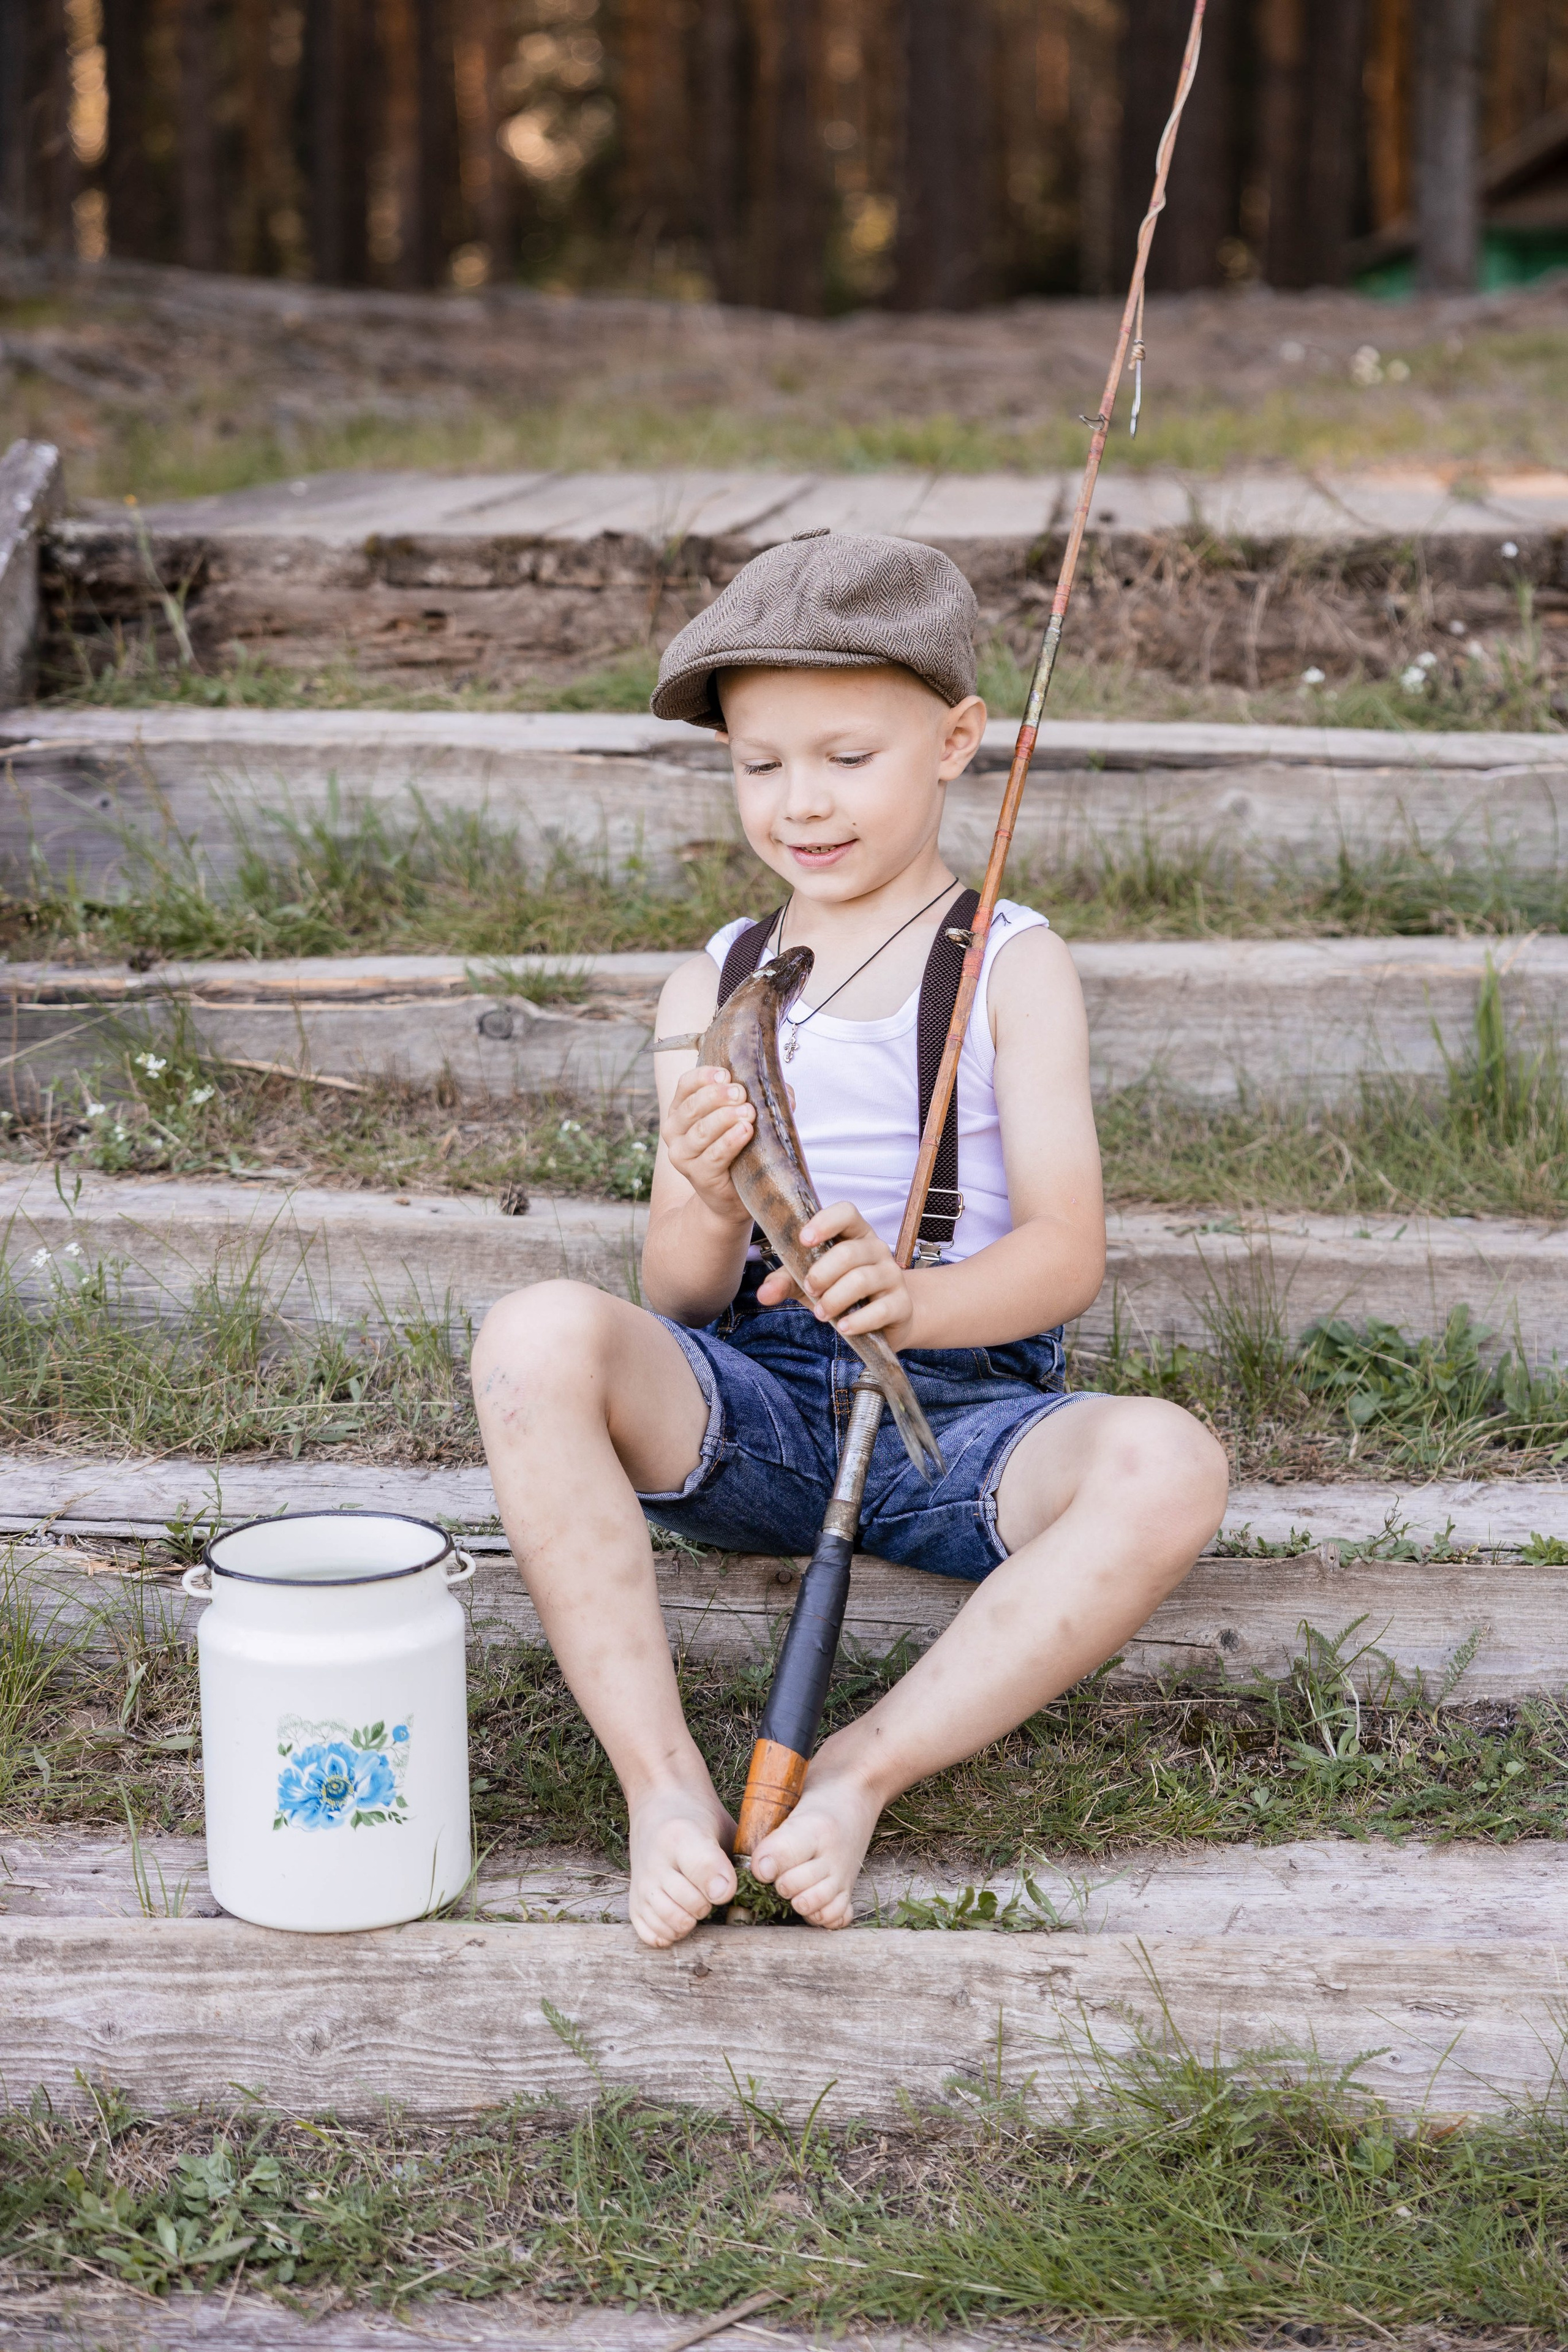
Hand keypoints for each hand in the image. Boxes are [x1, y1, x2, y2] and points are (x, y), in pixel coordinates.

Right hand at [662, 1064, 756, 1225]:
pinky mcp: (698, 1175)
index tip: (727, 1074)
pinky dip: (730, 1141)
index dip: (704, 1077)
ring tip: (749, 1112)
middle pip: (692, 1106)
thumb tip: (784, 1090)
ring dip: (725, 1118)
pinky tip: (745, 1131)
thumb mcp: (741, 1119)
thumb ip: (757, 1099)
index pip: (686, 1085)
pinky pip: (714, 1156)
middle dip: (718, 1096)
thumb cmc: (737, 1150)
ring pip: (701, 1131)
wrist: (729, 1196)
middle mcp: (674, 1131)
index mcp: (681, 1110)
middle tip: (742, 1093)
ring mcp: (682, 1155)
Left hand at [756, 1200, 913, 1349]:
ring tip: (821, 1313)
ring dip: (835, 1299)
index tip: (804, 1240)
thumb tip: (764, 1294)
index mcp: (855, 1234)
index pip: (846, 1212)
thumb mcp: (812, 1282)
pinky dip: (857, 1320)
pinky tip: (844, 1327)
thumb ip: (787, 1281)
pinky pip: (880, 1310)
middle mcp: (877, 1249)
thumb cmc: (844, 1291)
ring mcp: (893, 1276)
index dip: (825, 1222)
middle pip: (849, 1252)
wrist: (886, 1318)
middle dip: (822, 1273)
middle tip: (809, 1289)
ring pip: (862, 1280)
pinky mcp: (901, 1304)